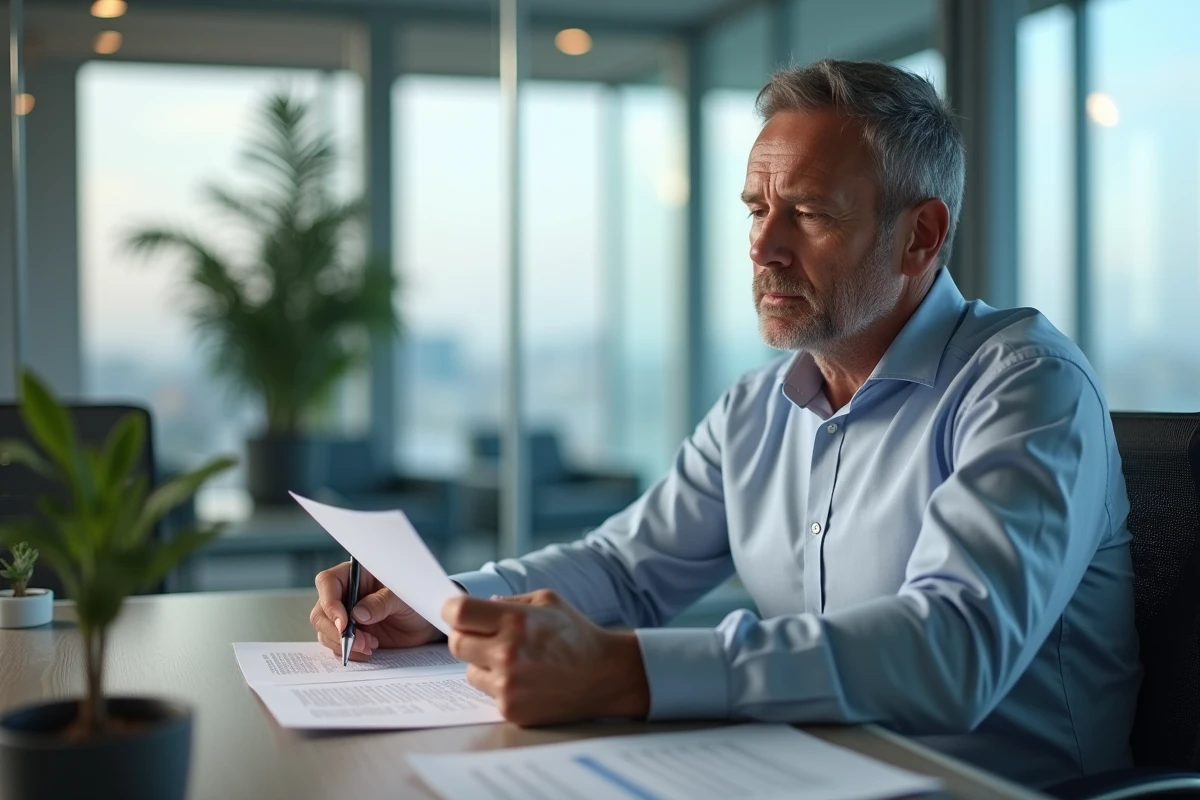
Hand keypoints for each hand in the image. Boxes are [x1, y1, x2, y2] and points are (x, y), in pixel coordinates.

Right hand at [311, 561, 438, 660]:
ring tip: (371, 646)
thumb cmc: (415, 599)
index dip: (330, 603)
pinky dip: (349, 651)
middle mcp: (345, 594)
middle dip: (336, 631)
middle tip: (361, 641)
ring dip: (343, 643)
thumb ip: (381, 603)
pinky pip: (336, 645)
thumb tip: (357, 614)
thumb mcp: (403, 597)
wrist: (425, 623)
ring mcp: (345, 615)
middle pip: (321, 611)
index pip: (328, 582)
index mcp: (356, 574)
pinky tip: (369, 651)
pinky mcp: (349, 634)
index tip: (344, 623)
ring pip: (325, 630)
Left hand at [442, 589, 649, 725]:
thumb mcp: (546, 601)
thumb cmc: (575, 634)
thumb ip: (508, 601)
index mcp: (515, 621)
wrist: (604, 675)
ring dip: (482, 664)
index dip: (453, 611)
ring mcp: (508, 684)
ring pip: (468, 671)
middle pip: (456, 643)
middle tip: (484, 636)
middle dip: (466, 637)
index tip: (458, 613)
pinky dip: (498, 685)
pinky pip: (486, 693)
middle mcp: (508, 653)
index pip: (458, 613)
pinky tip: (523, 679)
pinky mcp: (510, 709)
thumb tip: (478, 605)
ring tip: (512, 660)